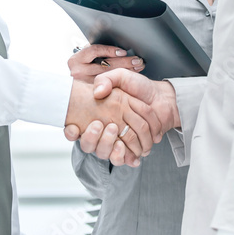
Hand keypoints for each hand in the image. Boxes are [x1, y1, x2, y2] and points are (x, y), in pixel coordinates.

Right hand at [64, 69, 179, 166]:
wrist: (162, 98)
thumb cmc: (140, 86)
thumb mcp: (120, 76)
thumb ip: (106, 80)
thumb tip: (97, 93)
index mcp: (97, 114)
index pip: (77, 128)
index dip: (71, 132)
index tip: (72, 129)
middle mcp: (104, 129)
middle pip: (89, 143)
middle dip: (92, 138)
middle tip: (102, 126)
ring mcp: (116, 139)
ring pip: (103, 152)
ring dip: (107, 147)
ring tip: (118, 140)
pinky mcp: (130, 148)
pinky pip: (122, 158)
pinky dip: (125, 157)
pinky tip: (131, 154)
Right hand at [68, 44, 144, 82]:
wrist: (70, 85)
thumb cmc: (84, 66)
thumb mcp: (86, 55)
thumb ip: (97, 51)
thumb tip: (116, 41)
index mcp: (75, 60)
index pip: (94, 51)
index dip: (109, 50)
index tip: (123, 51)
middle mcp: (78, 73)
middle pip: (103, 65)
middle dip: (123, 61)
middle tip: (136, 59)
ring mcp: (84, 84)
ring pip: (108, 76)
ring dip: (126, 71)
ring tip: (137, 67)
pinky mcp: (91, 92)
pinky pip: (109, 85)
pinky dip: (121, 79)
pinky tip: (129, 75)